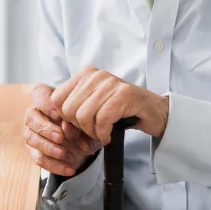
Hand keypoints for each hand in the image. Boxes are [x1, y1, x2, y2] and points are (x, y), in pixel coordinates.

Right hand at [24, 84, 101, 175]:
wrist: (86, 142)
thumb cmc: (85, 123)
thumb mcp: (89, 122)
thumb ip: (79, 123)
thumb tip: (69, 130)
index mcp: (47, 99)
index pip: (38, 94)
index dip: (46, 104)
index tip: (59, 115)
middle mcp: (36, 114)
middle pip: (30, 117)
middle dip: (45, 128)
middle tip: (60, 137)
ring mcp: (33, 133)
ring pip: (31, 138)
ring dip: (47, 147)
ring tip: (64, 153)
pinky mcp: (35, 151)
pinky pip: (39, 158)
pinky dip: (54, 165)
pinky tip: (69, 168)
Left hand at [50, 66, 169, 143]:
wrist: (154, 112)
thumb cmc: (121, 111)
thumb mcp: (92, 108)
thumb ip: (73, 115)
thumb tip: (62, 129)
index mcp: (84, 74)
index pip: (56, 99)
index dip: (64, 118)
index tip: (78, 127)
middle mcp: (95, 75)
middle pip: (68, 109)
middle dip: (79, 127)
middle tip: (93, 132)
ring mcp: (110, 83)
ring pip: (84, 115)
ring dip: (92, 132)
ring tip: (102, 133)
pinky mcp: (124, 95)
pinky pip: (102, 119)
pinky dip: (103, 133)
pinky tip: (108, 135)